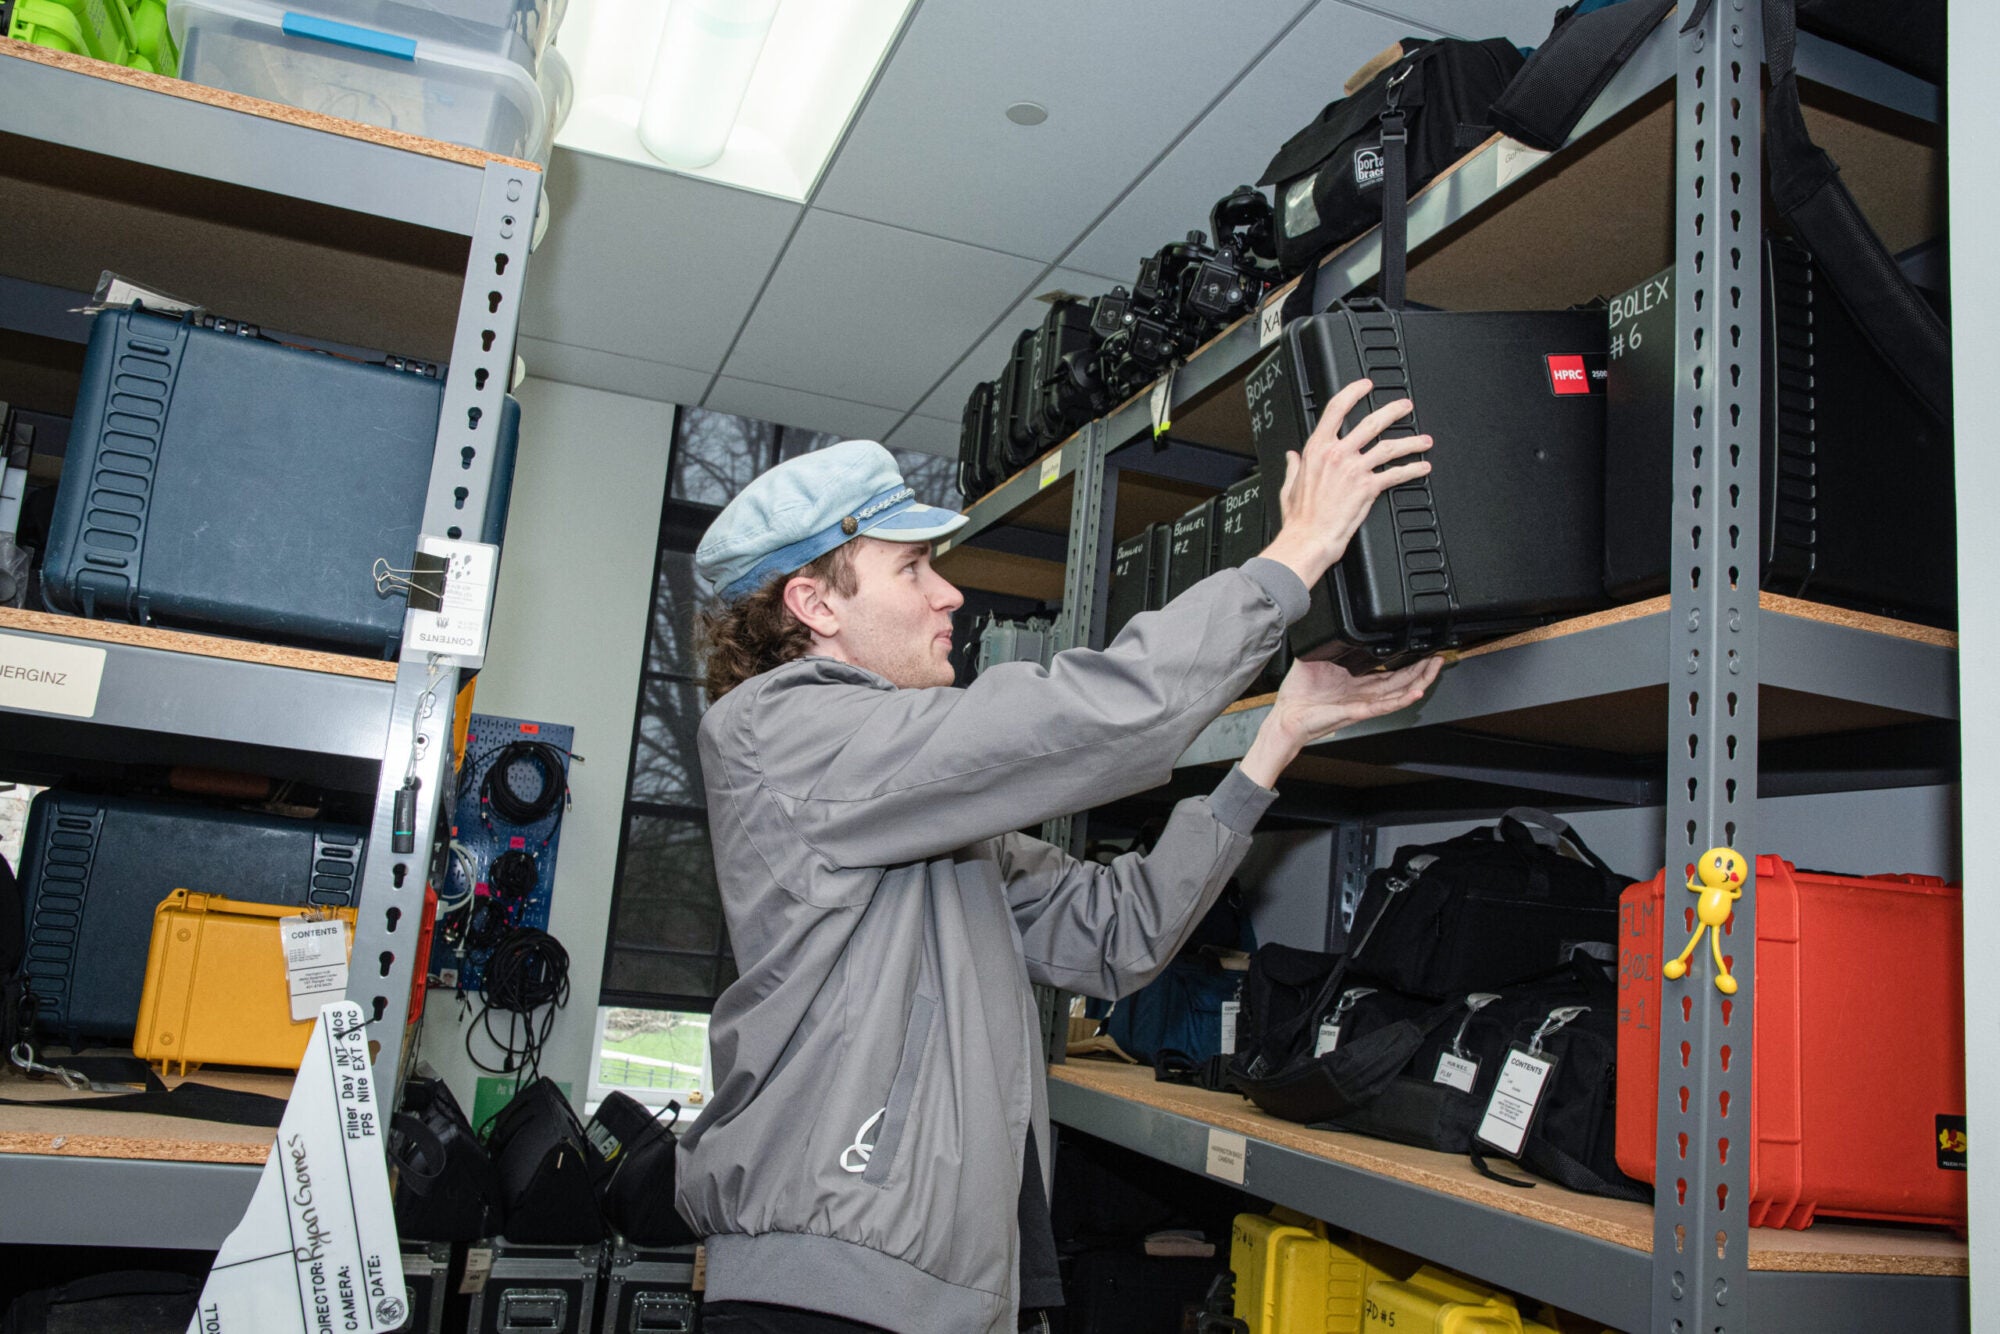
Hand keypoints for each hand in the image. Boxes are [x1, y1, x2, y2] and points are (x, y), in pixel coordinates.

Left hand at [1239, 656, 1442, 788]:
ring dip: (1419, 681)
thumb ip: (1328, 644)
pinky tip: (1416, 691)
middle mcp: (1364, 694)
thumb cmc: (1299, 695)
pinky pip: (1384, 706)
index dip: (1408, 661)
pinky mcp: (1358, 711)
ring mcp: (1363, 703)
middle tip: (1438, 656)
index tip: (1420, 648)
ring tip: (1435, 668)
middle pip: (1402, 681)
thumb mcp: (1315, 659)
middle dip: (1422, 669)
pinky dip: (1402, 700)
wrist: (1286, 716)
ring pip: (1400, 693)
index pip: (1390, 671)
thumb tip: (1329, 623)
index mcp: (1357, 682)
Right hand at [1259, 378, 1433, 589]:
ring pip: (1390, 446)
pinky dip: (1412, 469)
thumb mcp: (1289, 486)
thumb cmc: (1299, 518)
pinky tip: (1422, 467)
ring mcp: (1354, 469)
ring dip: (1411, 441)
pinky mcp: (1368, 487)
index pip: (1336, 409)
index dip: (1353, 392)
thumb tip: (1292, 456)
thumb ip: (1294, 466)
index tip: (1365, 386)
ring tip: (1424, 440)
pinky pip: (1396, 474)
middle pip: (1371, 423)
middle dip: (1393, 411)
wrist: (1308, 539)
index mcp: (1316, 449)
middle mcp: (1337, 454)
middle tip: (1405, 406)